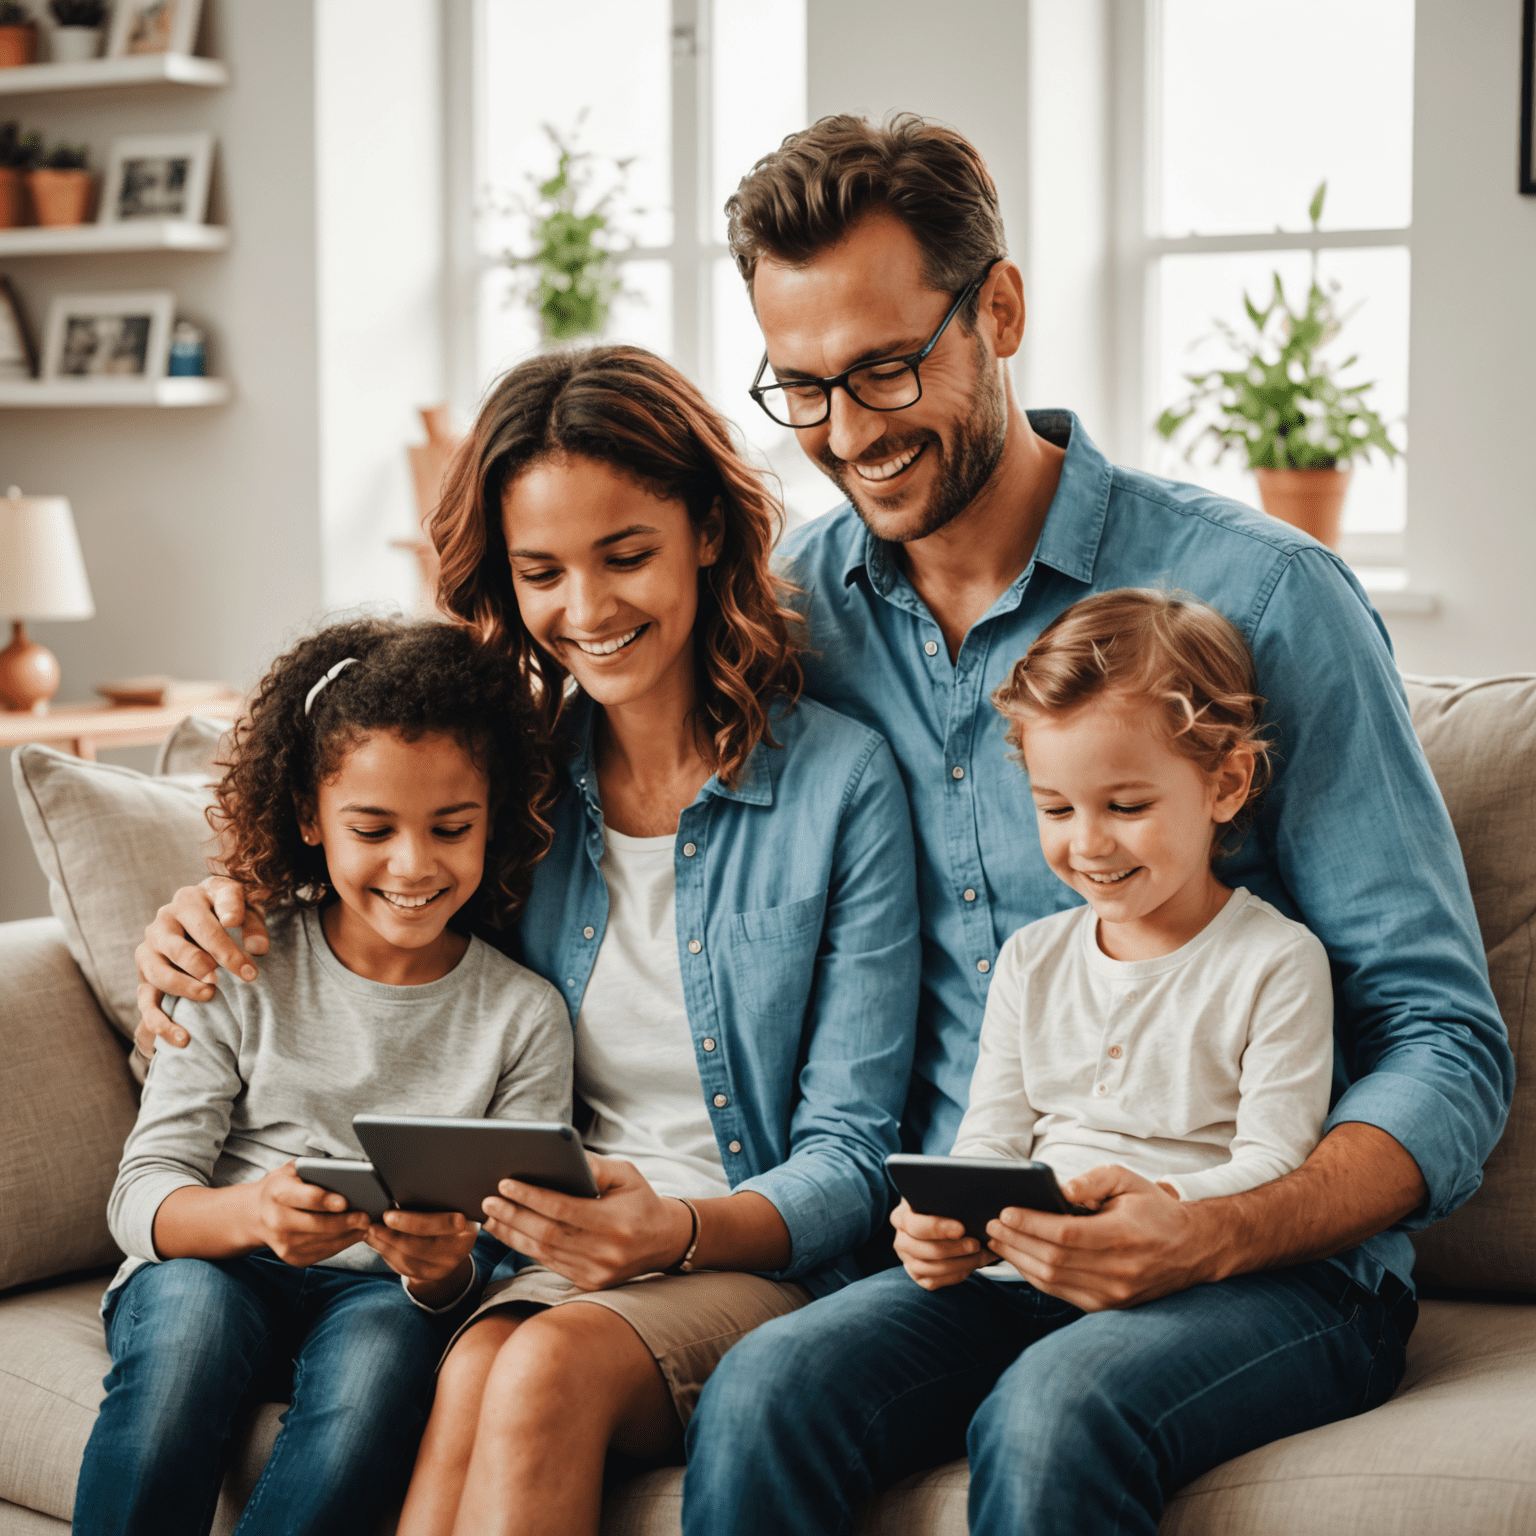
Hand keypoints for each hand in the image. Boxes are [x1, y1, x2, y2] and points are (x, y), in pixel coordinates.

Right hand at [134, 877, 268, 1054]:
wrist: (204, 922)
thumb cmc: (231, 915)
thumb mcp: (248, 911)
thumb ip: (253, 925)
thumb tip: (257, 948)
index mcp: (190, 899)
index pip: (207, 919)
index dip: (232, 940)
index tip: (258, 955)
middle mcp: (163, 920)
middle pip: (181, 947)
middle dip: (213, 964)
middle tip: (244, 977)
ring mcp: (149, 948)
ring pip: (158, 973)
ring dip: (185, 987)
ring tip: (212, 994)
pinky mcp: (144, 976)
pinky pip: (146, 1004)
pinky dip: (162, 1024)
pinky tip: (184, 1039)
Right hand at [250, 1161, 371, 1266]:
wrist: (255, 1215)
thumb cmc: (281, 1187)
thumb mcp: (292, 1170)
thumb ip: (314, 1169)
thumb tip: (348, 1174)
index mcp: (278, 1193)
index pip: (306, 1198)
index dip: (326, 1201)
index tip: (345, 1202)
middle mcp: (277, 1220)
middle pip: (317, 1224)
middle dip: (345, 1222)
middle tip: (365, 1217)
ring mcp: (283, 1243)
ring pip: (323, 1242)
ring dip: (348, 1235)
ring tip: (366, 1226)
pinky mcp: (291, 1258)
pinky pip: (322, 1253)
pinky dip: (341, 1244)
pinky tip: (353, 1235)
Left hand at [366, 1209, 478, 1307]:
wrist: (457, 1239)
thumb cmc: (450, 1210)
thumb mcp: (449, 1204)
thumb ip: (433, 1201)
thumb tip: (397, 1196)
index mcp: (467, 1226)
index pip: (442, 1224)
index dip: (413, 1222)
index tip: (388, 1216)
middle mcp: (459, 1250)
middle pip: (421, 1245)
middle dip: (393, 1234)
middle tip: (375, 1223)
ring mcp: (445, 1266)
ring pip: (409, 1258)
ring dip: (386, 1244)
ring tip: (371, 1230)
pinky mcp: (431, 1276)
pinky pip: (405, 1267)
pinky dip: (388, 1254)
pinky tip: (378, 1242)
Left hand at [479, 1154, 693, 1290]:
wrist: (664, 1241)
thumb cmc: (640, 1200)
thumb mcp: (626, 1175)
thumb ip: (595, 1167)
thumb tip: (560, 1156)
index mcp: (616, 1222)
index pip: (563, 1209)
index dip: (531, 1197)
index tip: (505, 1183)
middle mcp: (606, 1252)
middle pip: (548, 1234)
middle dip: (514, 1215)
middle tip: (488, 1200)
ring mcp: (596, 1272)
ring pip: (544, 1253)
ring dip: (512, 1234)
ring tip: (490, 1216)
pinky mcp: (589, 1283)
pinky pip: (550, 1264)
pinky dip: (526, 1248)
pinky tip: (510, 1232)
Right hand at [890, 1198, 994, 1290]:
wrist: (937, 1223)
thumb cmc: (939, 1207)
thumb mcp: (937, 1199)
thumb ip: (945, 1200)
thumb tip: (966, 1202)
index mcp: (900, 1217)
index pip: (914, 1225)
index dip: (937, 1228)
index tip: (961, 1229)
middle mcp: (900, 1240)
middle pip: (925, 1250)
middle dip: (954, 1248)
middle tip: (976, 1244)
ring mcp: (907, 1260)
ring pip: (931, 1269)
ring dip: (960, 1264)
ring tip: (980, 1255)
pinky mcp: (916, 1276)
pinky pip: (934, 1281)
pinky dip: (956, 1275)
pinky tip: (971, 1265)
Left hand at [983, 1164, 1211, 1310]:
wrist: (1192, 1249)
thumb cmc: (1154, 1209)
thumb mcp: (1129, 1180)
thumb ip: (1093, 1180)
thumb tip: (1059, 1191)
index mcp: (1124, 1237)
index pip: (1066, 1235)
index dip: (1031, 1224)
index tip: (1004, 1211)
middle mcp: (1119, 1272)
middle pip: (1053, 1259)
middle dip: (1016, 1241)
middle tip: (990, 1224)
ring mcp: (1114, 1295)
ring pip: (1054, 1281)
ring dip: (1019, 1260)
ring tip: (997, 1240)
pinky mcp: (1108, 1306)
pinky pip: (1062, 1293)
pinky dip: (1036, 1276)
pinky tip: (1019, 1258)